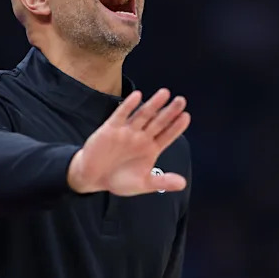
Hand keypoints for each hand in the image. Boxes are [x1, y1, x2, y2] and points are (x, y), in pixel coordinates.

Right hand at [67, 88, 189, 195]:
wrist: (92, 178)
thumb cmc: (118, 180)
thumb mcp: (142, 184)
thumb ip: (162, 182)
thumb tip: (183, 184)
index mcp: (151, 149)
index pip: (167, 135)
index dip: (176, 127)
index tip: (186, 117)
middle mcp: (141, 137)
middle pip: (158, 122)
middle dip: (170, 111)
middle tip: (181, 101)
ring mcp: (127, 131)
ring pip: (142, 115)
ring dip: (153, 104)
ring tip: (165, 93)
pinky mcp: (111, 128)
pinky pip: (121, 115)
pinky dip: (128, 106)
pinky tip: (137, 96)